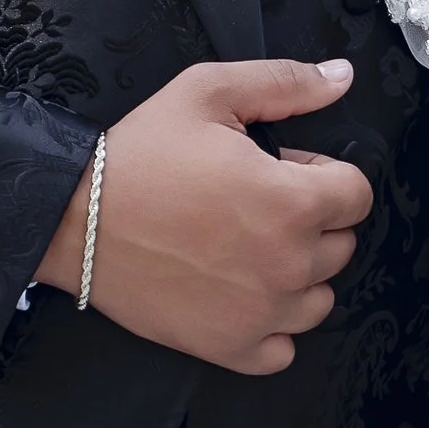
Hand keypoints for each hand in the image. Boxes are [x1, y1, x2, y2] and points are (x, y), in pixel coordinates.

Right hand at [35, 57, 373, 373]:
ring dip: (297, 275)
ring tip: (248, 249)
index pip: (357, 195)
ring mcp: (262, 313)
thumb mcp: (209, 92)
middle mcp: (288, 264)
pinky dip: (271, 327)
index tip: (284, 171)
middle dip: (310, 221)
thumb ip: (286, 83)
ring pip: (319, 299)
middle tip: (254, 205)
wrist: (71, 218)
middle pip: (341, 246)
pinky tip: (241, 296)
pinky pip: (283, 350)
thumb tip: (342, 76)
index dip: (323, 175)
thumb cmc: (140, 155)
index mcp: (293, 201)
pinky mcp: (230, 348)